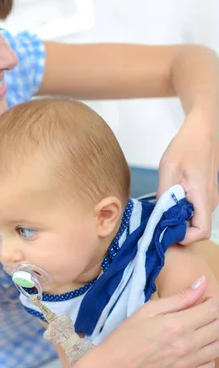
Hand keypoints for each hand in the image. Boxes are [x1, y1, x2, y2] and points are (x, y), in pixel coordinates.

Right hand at [92, 276, 218, 367]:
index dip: (211, 301)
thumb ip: (179, 298)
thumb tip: (202, 284)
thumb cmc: (126, 337)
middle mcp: (187, 345)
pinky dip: (208, 354)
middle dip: (214, 316)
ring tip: (198, 329)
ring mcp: (188, 364)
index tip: (203, 299)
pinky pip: (210, 364)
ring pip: (218, 346)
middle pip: (218, 327)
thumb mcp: (148, 310)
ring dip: (213, 334)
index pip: (212, 310)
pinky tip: (195, 347)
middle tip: (201, 313)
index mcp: (178, 325)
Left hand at [157, 110, 217, 244]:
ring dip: (178, 220)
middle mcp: (210, 201)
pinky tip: (167, 202)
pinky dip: (181, 211)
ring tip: (160, 210)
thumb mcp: (169, 170)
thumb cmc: (186, 146)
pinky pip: (194, 211)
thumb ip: (164, 196)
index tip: (164, 228)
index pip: (201, 232)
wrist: (201, 130)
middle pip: (197, 229)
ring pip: (195, 220)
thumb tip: (158, 217)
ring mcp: (209, 198)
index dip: (183, 236)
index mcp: (203, 196)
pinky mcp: (205, 194)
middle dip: (177, 230)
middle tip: (156, 222)